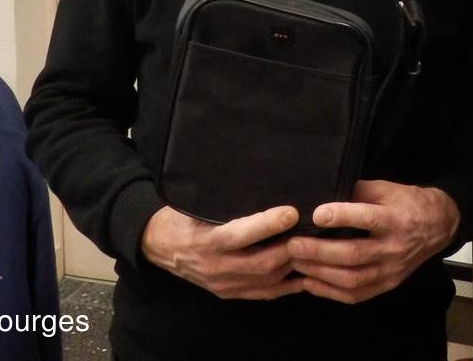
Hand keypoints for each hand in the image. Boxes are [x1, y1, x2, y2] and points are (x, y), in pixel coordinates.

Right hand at [140, 204, 302, 299]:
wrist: (158, 246)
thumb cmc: (180, 216)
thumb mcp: (195, 203)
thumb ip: (224, 199)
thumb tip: (260, 178)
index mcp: (205, 241)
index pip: (239, 235)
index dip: (267, 225)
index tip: (291, 212)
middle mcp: (215, 267)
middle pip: (260, 263)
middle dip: (290, 248)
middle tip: (314, 231)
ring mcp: (223, 284)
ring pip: (266, 281)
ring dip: (292, 265)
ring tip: (315, 248)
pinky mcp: (229, 293)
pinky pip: (264, 293)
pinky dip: (287, 284)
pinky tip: (306, 272)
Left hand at [286, 180, 459, 303]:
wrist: (437, 226)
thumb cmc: (406, 203)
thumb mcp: (386, 189)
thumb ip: (358, 193)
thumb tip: (323, 196)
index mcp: (397, 219)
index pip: (368, 219)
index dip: (342, 216)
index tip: (316, 214)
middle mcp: (395, 248)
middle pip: (354, 254)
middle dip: (320, 251)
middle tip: (293, 244)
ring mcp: (391, 271)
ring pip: (352, 279)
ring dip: (320, 272)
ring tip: (295, 261)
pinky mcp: (386, 286)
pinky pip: (355, 295)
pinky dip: (329, 291)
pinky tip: (308, 282)